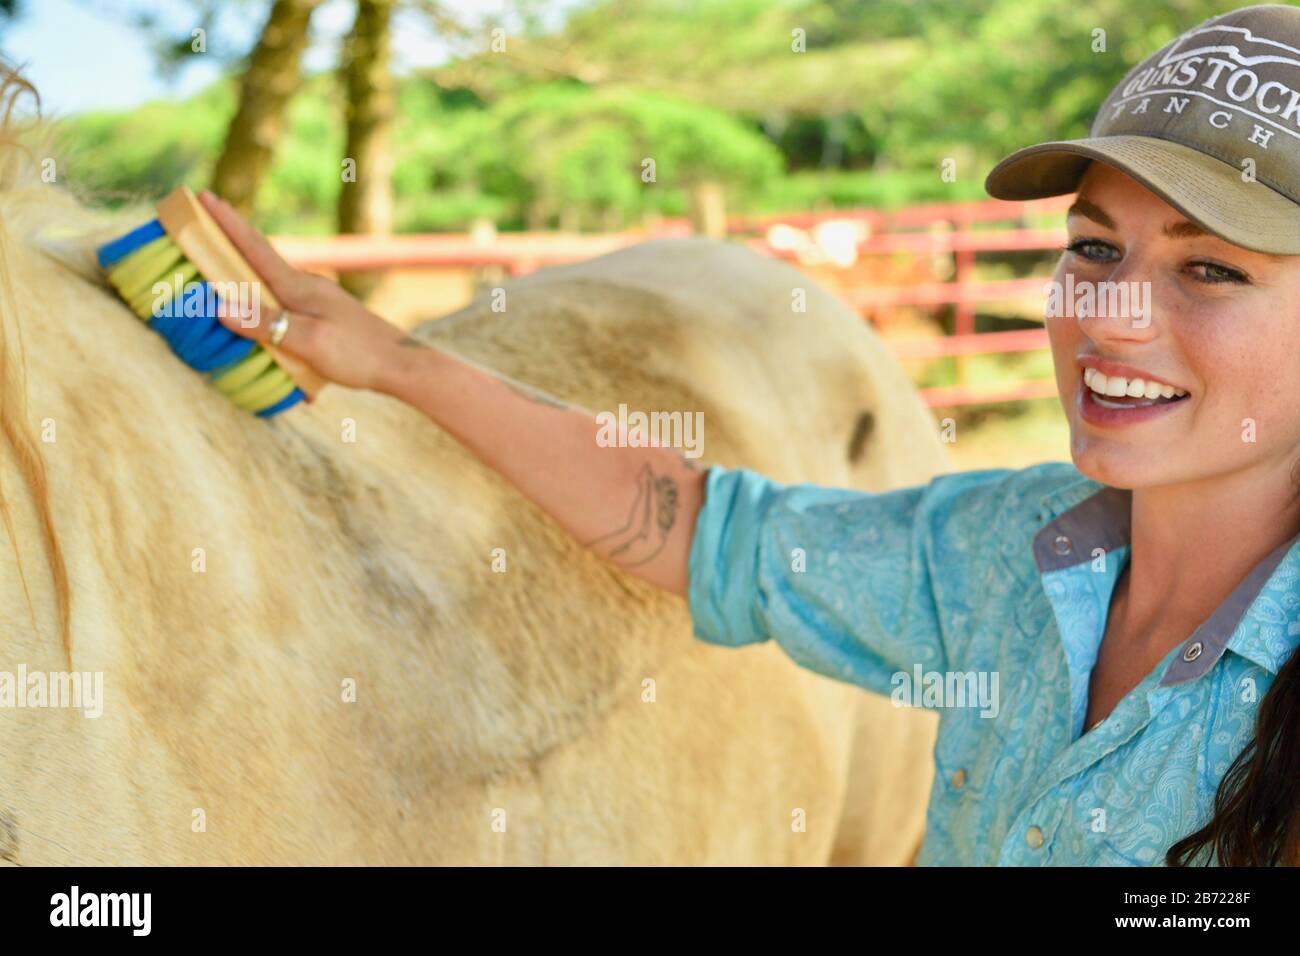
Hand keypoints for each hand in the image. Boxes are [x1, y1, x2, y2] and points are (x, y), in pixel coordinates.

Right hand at [198, 190, 408, 392]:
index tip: (204, 195)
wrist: (401, 364)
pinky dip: (270, 307)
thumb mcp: (309, 341)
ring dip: (249, 277)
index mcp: (299, 286)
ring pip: (274, 284)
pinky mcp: (326, 316)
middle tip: (202, 229)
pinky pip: (288, 306)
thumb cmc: (357, 353)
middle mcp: (308, 286)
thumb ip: (267, 324)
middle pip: (261, 260)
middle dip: (231, 245)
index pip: (254, 247)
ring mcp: (319, 300)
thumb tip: (222, 307)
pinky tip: (269, 327)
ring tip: (226, 274)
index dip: (227, 223)